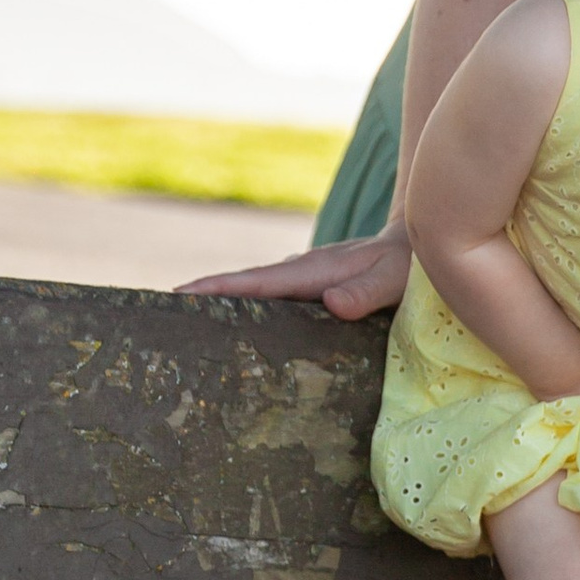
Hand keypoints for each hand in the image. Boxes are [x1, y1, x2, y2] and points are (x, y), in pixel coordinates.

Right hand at [180, 219, 412, 320]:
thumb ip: (366, 293)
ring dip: (222, 309)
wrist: (418, 245)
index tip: (178, 297)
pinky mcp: (310, 292)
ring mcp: (303, 282)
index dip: (216, 289)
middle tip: (161, 322)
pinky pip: (272, 303)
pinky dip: (248, 313)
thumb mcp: (393, 280)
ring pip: (255, 296)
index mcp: (311, 272)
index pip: (255, 282)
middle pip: (243, 288)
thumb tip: (331, 305)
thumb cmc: (409, 266)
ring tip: (184, 333)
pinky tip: (235, 335)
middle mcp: (300, 274)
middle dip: (203, 300)